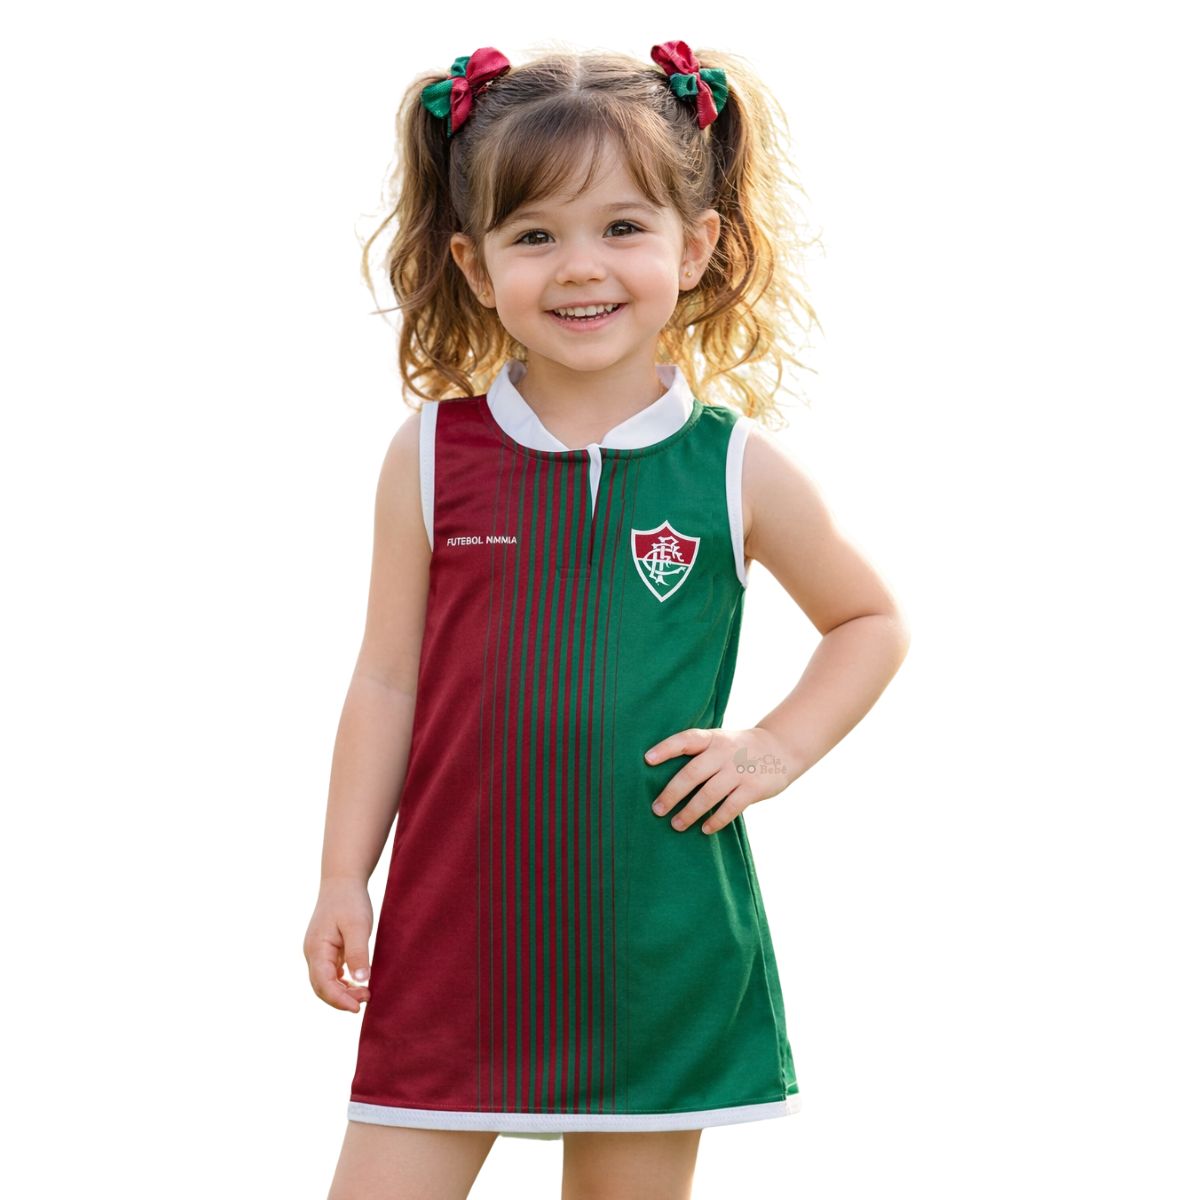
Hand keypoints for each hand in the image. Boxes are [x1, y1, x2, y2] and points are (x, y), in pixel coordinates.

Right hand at [303, 878, 373, 1011]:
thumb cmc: (350, 901)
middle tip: (366, 1000)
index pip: (323, 984)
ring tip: (366, 994)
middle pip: (322, 987)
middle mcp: (312, 953)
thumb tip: (361, 981)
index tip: (357, 1007)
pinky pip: (330, 974)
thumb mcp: (357, 926)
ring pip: (325, 982)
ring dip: (342, 992)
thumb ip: (358, 953)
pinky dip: (342, 983)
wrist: (342, 881)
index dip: (339, 999)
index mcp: (316, 949)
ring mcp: (317, 952)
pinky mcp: (326, 950)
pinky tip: (357, 984)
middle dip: (342, 998)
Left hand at [644, 726, 796, 833]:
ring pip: (709, 795)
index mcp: (712, 738)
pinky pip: (730, 808)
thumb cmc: (739, 748)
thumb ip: (699, 753)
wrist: (781, 747)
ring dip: (690, 812)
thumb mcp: (720, 740)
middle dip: (672, 794)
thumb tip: (664, 777)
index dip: (666, 749)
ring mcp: (739, 770)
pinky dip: (715, 820)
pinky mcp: (753, 788)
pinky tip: (704, 829)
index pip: (685, 740)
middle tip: (657, 810)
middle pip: (692, 774)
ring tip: (676, 824)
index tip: (647, 760)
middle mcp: (724, 753)